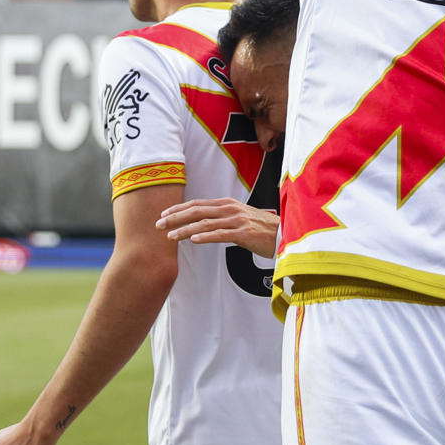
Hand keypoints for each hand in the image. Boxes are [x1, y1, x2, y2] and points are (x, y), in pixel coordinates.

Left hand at [157, 198, 279, 255]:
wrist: (286, 234)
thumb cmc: (262, 229)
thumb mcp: (241, 218)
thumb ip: (223, 218)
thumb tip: (204, 223)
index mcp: (228, 204)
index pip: (197, 204)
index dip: (179, 209)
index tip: (163, 215)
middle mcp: (230, 209)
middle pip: (197, 211)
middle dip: (175, 218)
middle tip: (158, 225)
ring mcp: (237, 220)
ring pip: (205, 223)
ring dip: (185, 230)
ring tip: (170, 237)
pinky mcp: (244, 233)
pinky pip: (221, 234)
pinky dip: (205, 237)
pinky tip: (193, 240)